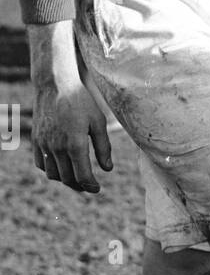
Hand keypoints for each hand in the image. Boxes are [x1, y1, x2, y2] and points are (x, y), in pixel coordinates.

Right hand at [33, 79, 112, 193]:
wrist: (55, 86)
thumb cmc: (81, 101)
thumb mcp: (98, 122)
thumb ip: (103, 147)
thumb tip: (108, 169)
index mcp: (75, 144)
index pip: (82, 176)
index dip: (90, 186)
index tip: (97, 189)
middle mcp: (57, 147)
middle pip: (67, 178)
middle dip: (79, 186)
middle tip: (89, 186)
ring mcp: (44, 145)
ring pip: (52, 174)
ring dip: (64, 180)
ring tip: (76, 178)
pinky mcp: (36, 140)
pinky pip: (41, 163)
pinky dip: (50, 170)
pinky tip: (61, 166)